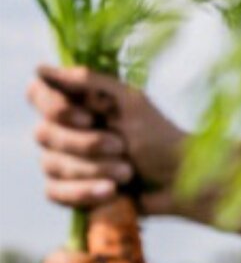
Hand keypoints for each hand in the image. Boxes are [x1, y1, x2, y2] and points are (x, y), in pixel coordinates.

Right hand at [28, 65, 186, 213]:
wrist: (181, 182)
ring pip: (52, 165)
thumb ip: (89, 82)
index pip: (37, 95)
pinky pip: (56, 193)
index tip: (88, 118)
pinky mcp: (72, 191)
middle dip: (85, 144)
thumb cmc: (159, 137)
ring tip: (127, 172)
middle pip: (44, 134)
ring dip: (93, 169)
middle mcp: (65, 130)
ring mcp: (66, 161)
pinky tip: (111, 193)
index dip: (55, 108)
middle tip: (121, 146)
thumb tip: (41, 70)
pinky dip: (84, 193)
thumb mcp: (130, 103)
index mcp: (77, 103)